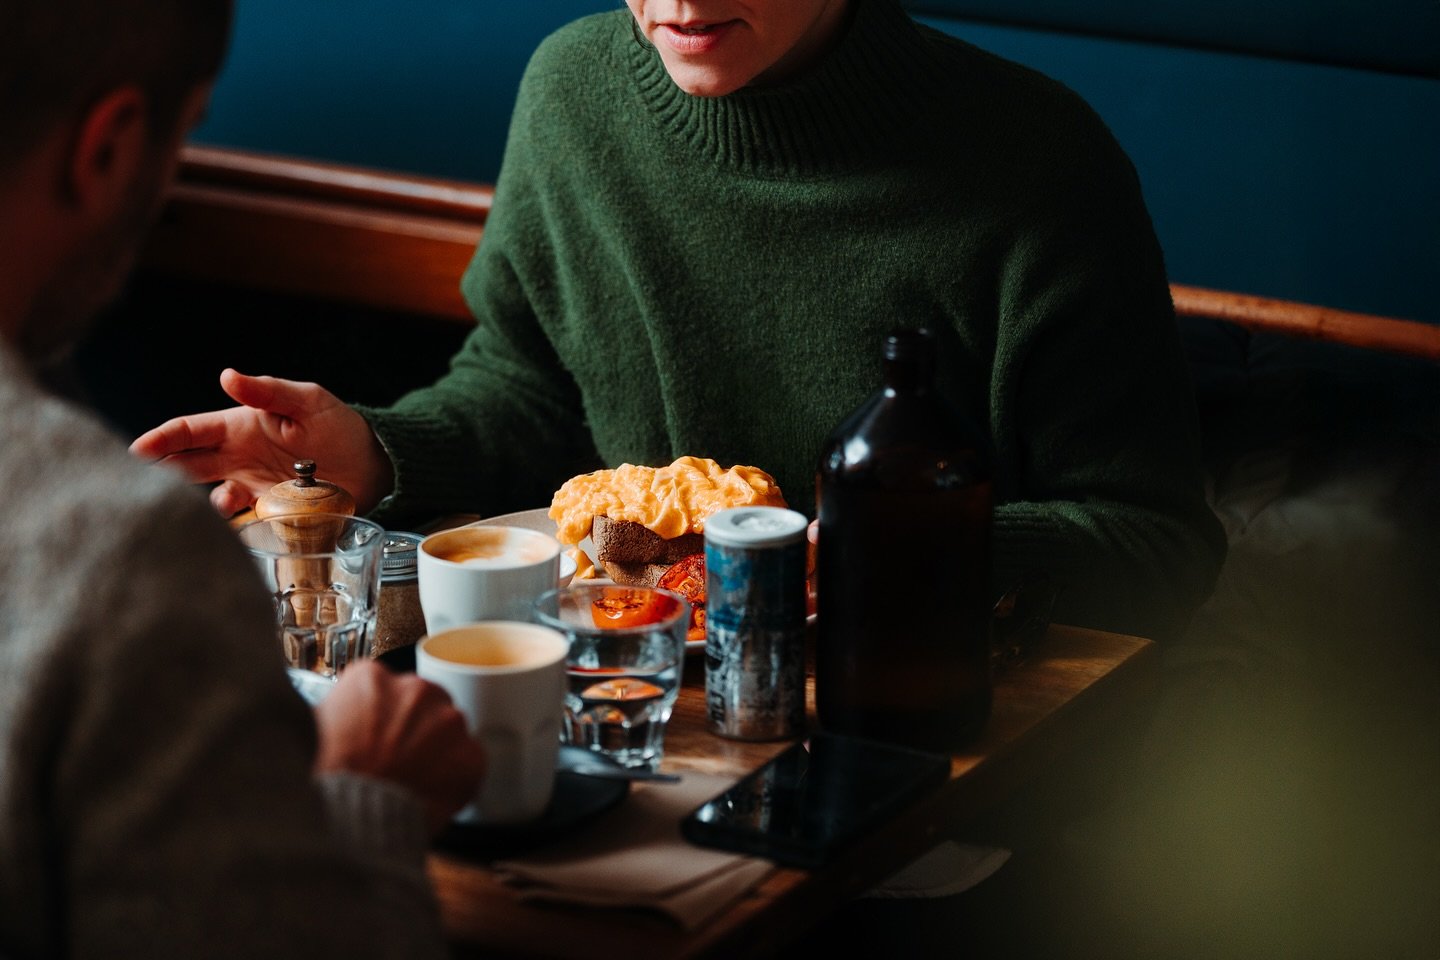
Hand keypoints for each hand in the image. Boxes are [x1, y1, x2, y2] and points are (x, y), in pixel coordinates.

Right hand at [128, 369, 393, 516]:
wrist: (373, 464)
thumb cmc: (339, 424)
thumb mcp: (308, 400)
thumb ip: (268, 391)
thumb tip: (227, 375)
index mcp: (240, 427)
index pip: (190, 431)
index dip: (162, 439)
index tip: (137, 449)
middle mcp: (238, 459)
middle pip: (187, 467)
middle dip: (161, 474)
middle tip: (136, 485)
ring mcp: (252, 488)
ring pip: (210, 498)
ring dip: (197, 504)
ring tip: (196, 506)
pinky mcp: (271, 513)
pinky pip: (241, 522)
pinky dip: (230, 526)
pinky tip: (231, 524)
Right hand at [313, 660, 485, 835]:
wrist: (348, 821)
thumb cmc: (326, 782)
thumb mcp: (316, 731)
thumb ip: (344, 713)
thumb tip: (349, 719)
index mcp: (371, 678)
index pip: (386, 688)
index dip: (382, 716)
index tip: (377, 735)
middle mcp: (415, 690)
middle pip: (424, 702)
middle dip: (414, 727)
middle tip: (396, 759)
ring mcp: (448, 720)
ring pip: (449, 729)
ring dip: (436, 750)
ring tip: (411, 781)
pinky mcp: (470, 754)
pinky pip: (468, 761)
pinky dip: (456, 776)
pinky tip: (430, 793)